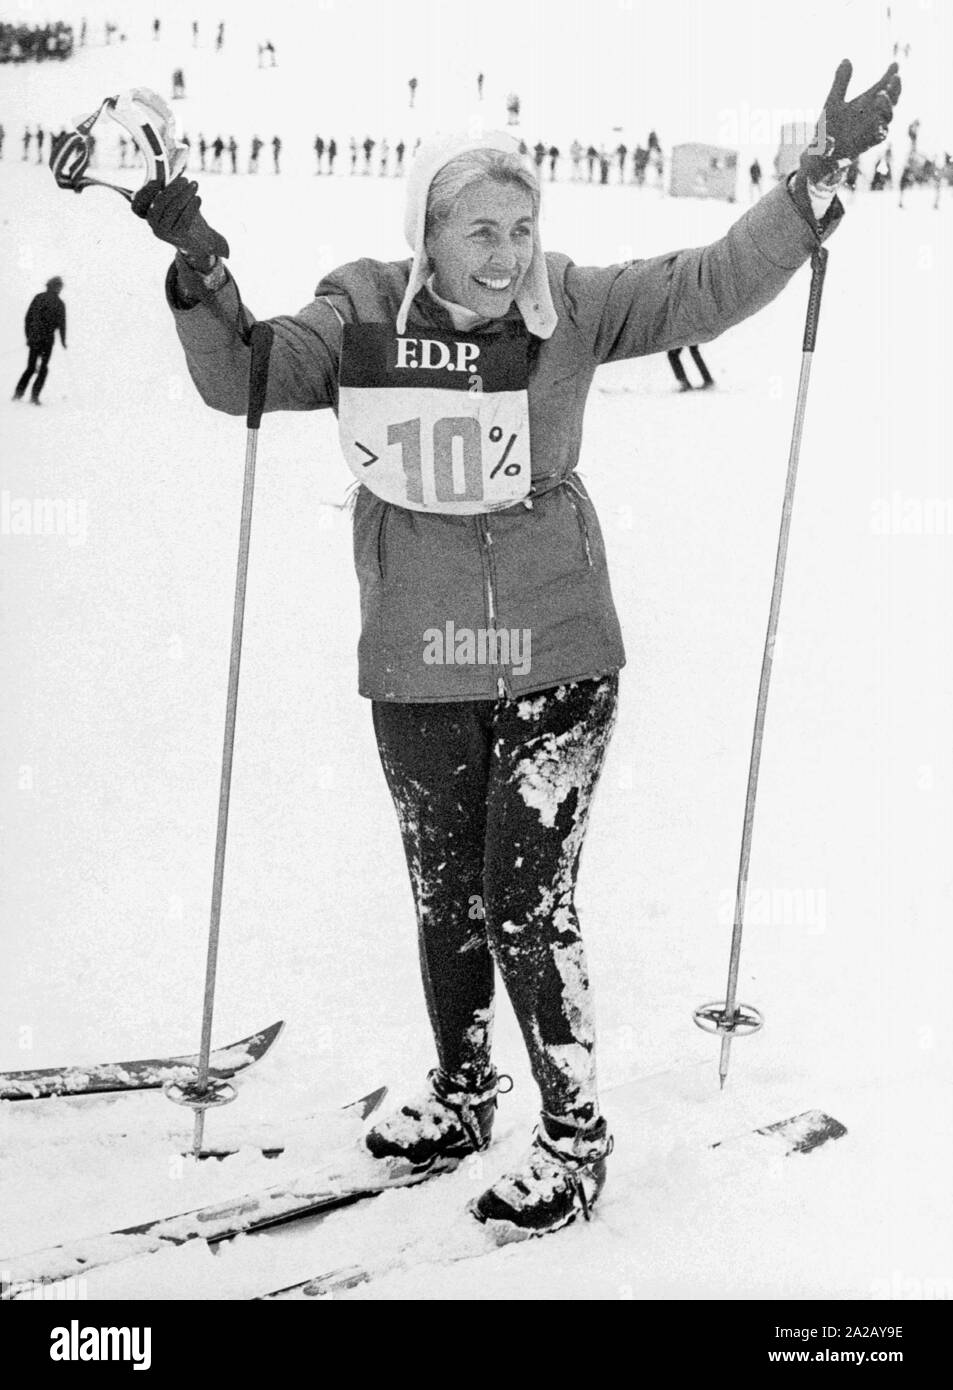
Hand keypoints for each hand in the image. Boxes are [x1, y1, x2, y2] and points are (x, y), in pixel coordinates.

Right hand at [131, 176, 228, 270]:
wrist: (199, 239)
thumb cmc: (185, 213)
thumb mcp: (174, 200)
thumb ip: (168, 188)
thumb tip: (165, 167)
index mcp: (147, 215)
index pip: (137, 204)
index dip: (146, 191)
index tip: (157, 180)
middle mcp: (153, 225)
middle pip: (160, 202)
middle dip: (173, 188)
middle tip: (186, 179)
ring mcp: (166, 233)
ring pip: (174, 209)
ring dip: (185, 194)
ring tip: (195, 185)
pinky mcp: (178, 237)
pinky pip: (185, 218)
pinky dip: (192, 206)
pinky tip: (198, 198)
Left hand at [801, 59, 901, 182]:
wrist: (821, 152)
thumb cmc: (828, 127)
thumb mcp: (833, 101)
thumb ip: (841, 82)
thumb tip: (846, 59)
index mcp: (865, 101)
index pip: (883, 85)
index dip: (890, 74)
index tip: (895, 64)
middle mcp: (872, 113)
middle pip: (892, 99)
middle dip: (895, 89)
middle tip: (894, 77)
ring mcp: (872, 128)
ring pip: (888, 116)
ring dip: (887, 105)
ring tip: (881, 94)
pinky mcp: (869, 143)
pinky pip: (881, 135)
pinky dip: (881, 127)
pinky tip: (878, 120)